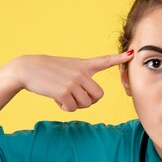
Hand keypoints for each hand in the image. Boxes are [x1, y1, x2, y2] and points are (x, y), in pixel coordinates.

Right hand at [10, 51, 133, 111]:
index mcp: (83, 65)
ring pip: (86, 104)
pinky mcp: (64, 92)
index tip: (133, 53)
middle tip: (75, 96)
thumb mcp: (68, 68)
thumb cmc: (48, 71)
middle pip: (98, 96)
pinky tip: (56, 98)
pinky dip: (65, 107)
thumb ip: (82, 79)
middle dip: (88, 101)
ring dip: (75, 105)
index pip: (104, 61)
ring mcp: (73, 82)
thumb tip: (90, 99)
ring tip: (63, 95)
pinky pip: (72, 108)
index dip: (119, 58)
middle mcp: (81, 73)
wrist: (27, 69)